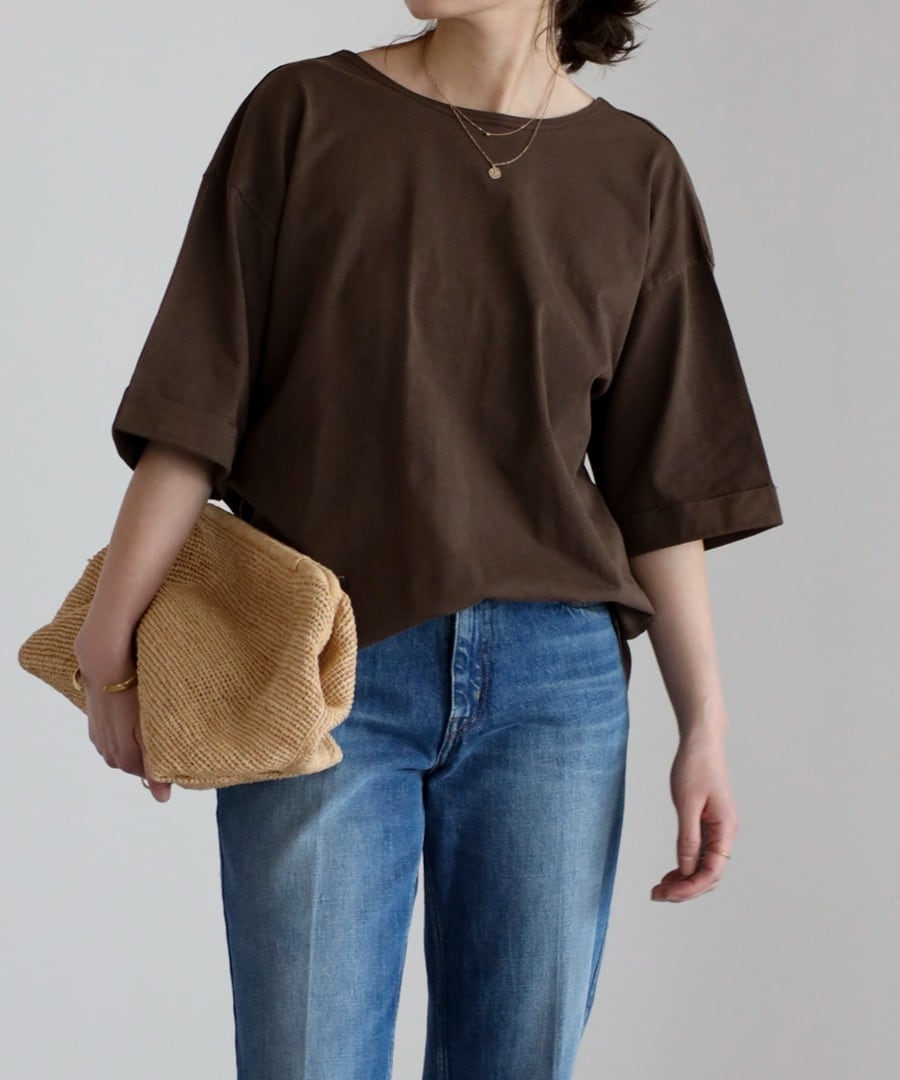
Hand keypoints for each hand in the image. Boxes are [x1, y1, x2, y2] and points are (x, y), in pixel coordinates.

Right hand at [78, 661, 171, 802]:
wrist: (106, 666)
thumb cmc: (134, 695)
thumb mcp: (149, 732)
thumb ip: (155, 766)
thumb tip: (162, 799)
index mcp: (124, 760)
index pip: (151, 776)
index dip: (166, 765)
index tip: (180, 750)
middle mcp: (109, 755)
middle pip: (137, 764)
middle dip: (152, 754)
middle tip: (170, 733)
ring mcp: (100, 740)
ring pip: (126, 749)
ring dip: (138, 742)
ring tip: (151, 723)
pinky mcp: (95, 725)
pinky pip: (116, 736)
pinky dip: (126, 731)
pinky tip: (134, 717)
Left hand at [650, 729, 737, 901]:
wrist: (701, 743)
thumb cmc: (694, 767)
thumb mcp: (687, 804)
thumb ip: (687, 839)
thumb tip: (685, 870)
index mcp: (725, 829)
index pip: (711, 872)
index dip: (690, 888)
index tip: (667, 894)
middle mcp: (725, 834)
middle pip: (709, 875)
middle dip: (685, 889)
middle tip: (657, 894)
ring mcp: (718, 830)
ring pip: (704, 867)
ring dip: (684, 880)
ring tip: (660, 888)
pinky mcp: (709, 825)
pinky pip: (700, 854)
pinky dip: (685, 866)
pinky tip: (670, 873)